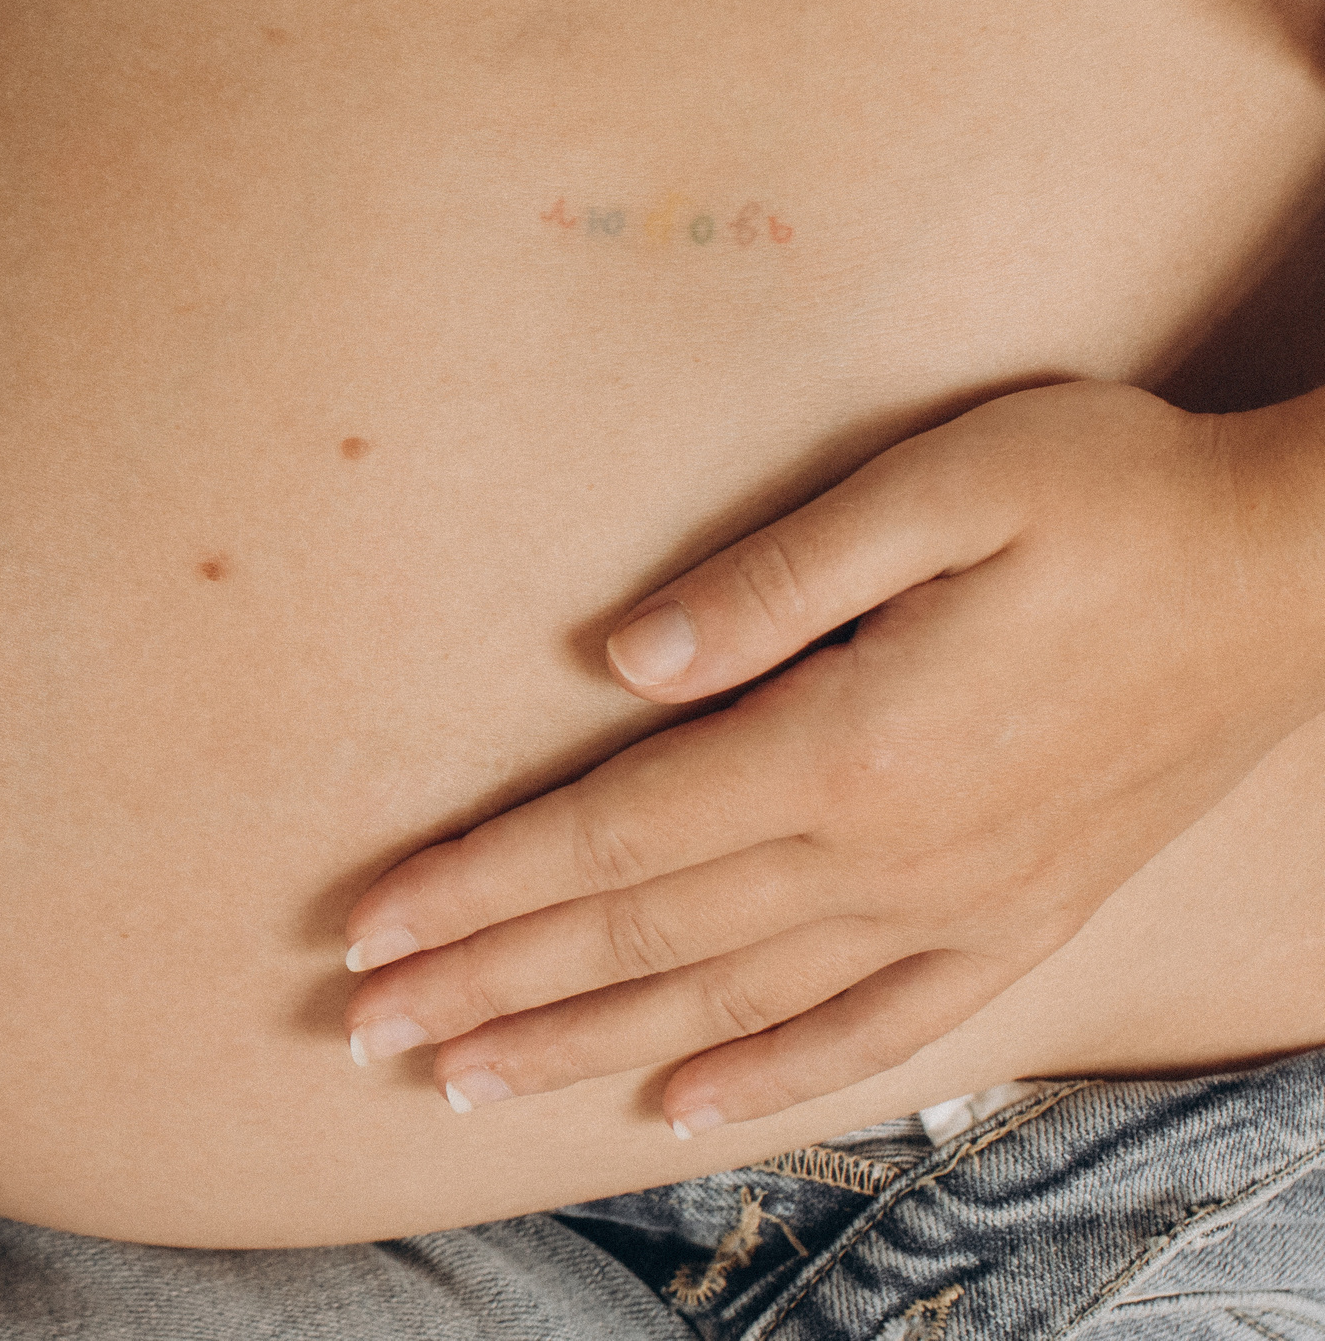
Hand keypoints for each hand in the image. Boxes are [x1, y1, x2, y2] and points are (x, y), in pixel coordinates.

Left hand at [340, 380, 1324, 1135]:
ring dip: (584, 1045)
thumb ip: (769, 582)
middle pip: (641, 940)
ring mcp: (959, 909)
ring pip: (730, 1006)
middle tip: (363, 1033)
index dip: (477, 885)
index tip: (367, 929)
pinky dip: (764, 1078)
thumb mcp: (941, 486)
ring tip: (467, 1080)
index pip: (610, 840)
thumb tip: (620, 662)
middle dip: (489, 986)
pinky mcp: (1018, 924)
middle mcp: (889, 859)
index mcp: (847, 747)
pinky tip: (675, 1107)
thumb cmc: (1115, 498)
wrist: (1301, 574)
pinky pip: (873, 1035)